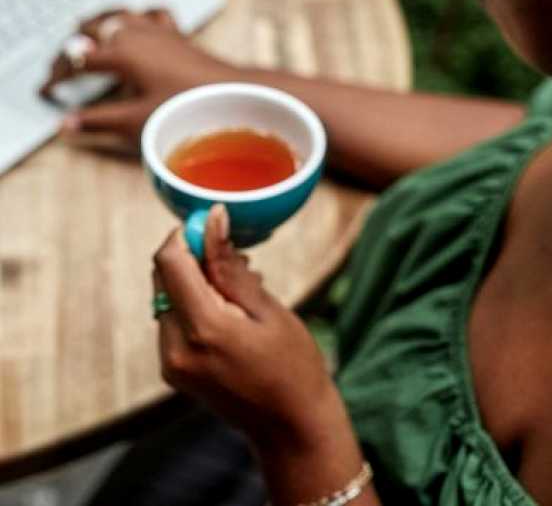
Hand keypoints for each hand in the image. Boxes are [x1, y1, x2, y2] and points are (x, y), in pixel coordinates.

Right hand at [41, 9, 232, 146]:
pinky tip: (139, 22)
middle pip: (93, 29)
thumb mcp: (137, 121)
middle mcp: (137, 33)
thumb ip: (99, 121)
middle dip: (75, 47)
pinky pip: (151, 15)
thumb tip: (66, 125)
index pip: (78, 60)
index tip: (48, 91)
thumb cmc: (188, 108)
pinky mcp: (178, 34)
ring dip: (100, 22)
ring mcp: (159, 30)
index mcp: (121, 52)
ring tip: (86, 29)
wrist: (233, 95)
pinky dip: (138, 16)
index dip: (59, 75)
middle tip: (64, 67)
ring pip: (120, 14)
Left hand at [153, 204, 349, 450]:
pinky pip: (173, 318)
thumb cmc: (292, 366)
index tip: (214, 225)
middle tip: (236, 259)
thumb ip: (229, 265)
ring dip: (196, 279)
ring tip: (241, 287)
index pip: (169, 261)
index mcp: (203, 329)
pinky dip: (195, 302)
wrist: (291, 428)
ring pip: (166, 295)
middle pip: (163, 276)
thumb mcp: (267, 309)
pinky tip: (230, 309)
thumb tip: (211, 219)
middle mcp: (176, 347)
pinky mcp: (173, 369)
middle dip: (193, 256)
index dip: (187, 234)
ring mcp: (171, 362)